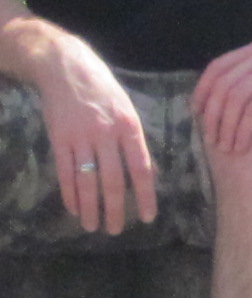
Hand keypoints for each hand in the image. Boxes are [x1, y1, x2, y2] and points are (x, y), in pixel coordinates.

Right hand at [11, 24, 154, 233]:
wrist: (66, 67)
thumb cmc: (103, 90)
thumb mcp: (127, 109)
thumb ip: (134, 139)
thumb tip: (146, 171)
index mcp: (129, 127)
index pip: (142, 168)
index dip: (146, 195)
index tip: (148, 217)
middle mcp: (106, 134)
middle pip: (113, 180)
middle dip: (116, 209)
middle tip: (116, 231)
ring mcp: (80, 137)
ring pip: (87, 181)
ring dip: (91, 207)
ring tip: (93, 226)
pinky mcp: (58, 138)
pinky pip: (64, 172)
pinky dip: (69, 193)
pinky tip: (74, 208)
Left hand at [191, 38, 251, 160]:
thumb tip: (232, 88)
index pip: (217, 67)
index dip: (202, 90)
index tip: (197, 112)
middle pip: (222, 86)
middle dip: (211, 115)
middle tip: (210, 137)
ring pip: (234, 101)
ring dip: (225, 127)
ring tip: (225, 146)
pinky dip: (242, 130)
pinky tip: (242, 144)